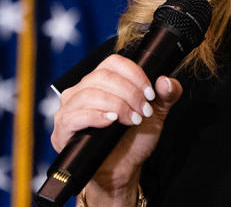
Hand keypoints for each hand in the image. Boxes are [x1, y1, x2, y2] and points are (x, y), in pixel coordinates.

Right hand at [51, 54, 182, 197]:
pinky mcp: (63, 129)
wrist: (123, 169)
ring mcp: (69, 108)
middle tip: (143, 111)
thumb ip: (167, 94)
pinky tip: (111, 121)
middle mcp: (81, 90)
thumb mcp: (157, 113)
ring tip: (132, 120)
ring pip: (89, 93)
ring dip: (117, 105)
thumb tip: (165, 81)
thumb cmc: (134, 138)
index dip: (134, 74)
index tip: (150, 93)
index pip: (113, 62)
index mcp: (101, 80)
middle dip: (129, 93)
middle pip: (102, 76)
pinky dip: (95, 116)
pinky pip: (74, 115)